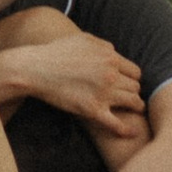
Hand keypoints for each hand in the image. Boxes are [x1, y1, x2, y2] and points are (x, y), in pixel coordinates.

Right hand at [0, 21, 143, 133]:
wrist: (36, 69)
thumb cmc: (57, 52)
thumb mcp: (83, 39)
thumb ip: (103, 45)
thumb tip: (115, 52)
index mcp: (110, 58)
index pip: (135, 72)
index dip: (132, 79)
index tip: (127, 84)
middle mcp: (111, 75)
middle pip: (135, 87)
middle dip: (133, 92)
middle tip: (129, 98)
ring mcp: (103, 93)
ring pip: (133, 102)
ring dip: (135, 106)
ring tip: (133, 110)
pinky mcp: (92, 110)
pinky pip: (116, 124)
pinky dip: (126, 129)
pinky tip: (132, 132)